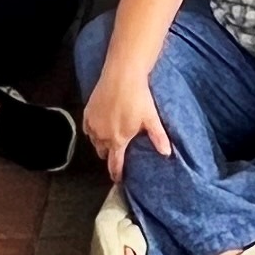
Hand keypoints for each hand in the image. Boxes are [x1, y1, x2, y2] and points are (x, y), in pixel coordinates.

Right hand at [83, 66, 174, 182]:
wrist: (122, 75)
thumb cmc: (138, 97)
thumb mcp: (151, 118)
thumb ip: (158, 137)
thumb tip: (167, 153)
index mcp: (118, 140)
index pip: (114, 163)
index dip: (116, 173)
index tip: (118, 180)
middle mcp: (101, 135)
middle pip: (103, 153)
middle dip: (109, 155)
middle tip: (117, 152)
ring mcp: (92, 124)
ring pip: (94, 142)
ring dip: (101, 143)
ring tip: (109, 140)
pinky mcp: (87, 113)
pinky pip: (87, 129)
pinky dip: (93, 131)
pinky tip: (99, 127)